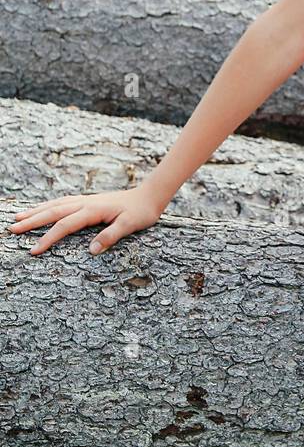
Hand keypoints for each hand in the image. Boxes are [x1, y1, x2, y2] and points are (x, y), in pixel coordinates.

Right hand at [7, 185, 165, 256]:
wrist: (148, 196)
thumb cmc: (140, 213)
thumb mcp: (130, 226)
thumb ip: (111, 236)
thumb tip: (92, 249)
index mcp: (92, 210)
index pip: (64, 226)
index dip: (48, 238)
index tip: (33, 250)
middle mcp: (85, 203)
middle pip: (53, 212)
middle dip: (32, 221)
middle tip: (12, 229)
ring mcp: (85, 200)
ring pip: (55, 205)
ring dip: (36, 211)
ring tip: (18, 217)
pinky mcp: (87, 201)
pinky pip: (62, 202)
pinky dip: (48, 206)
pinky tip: (41, 210)